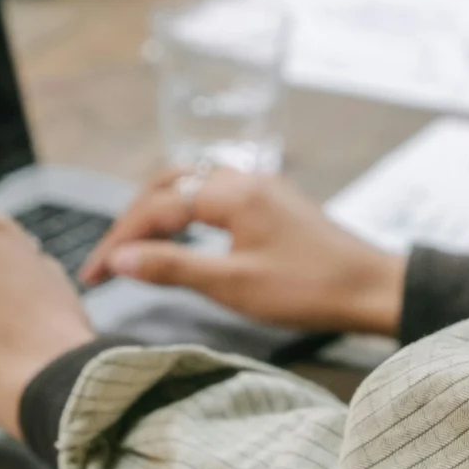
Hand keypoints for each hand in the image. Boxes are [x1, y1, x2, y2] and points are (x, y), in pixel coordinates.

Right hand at [78, 168, 406, 337]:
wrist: (373, 289)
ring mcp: (261, 188)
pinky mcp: (273, 203)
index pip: (157, 207)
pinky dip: (185, 210)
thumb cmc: (309, 290)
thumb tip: (120, 258)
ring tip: (135, 244)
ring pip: (193, 183)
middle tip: (109, 256)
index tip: (95, 273)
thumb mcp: (234, 286)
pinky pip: (215, 192)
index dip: (119, 239)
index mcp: (232, 193)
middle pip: (169, 182)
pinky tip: (182, 235)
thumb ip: (174, 267)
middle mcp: (244, 178)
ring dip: (158, 209)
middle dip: (133, 217)